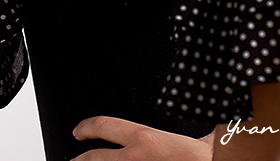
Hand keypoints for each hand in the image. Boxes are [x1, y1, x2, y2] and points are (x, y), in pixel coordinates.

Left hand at [70, 116, 214, 160]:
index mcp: (145, 137)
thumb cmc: (206, 159)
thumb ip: (189, 131)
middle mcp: (136, 157)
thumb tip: (205, 123)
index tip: (78, 131)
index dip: (87, 127)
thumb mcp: (194, 137)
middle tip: (73, 160)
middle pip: (95, 158)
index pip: (104, 125)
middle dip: (80, 160)